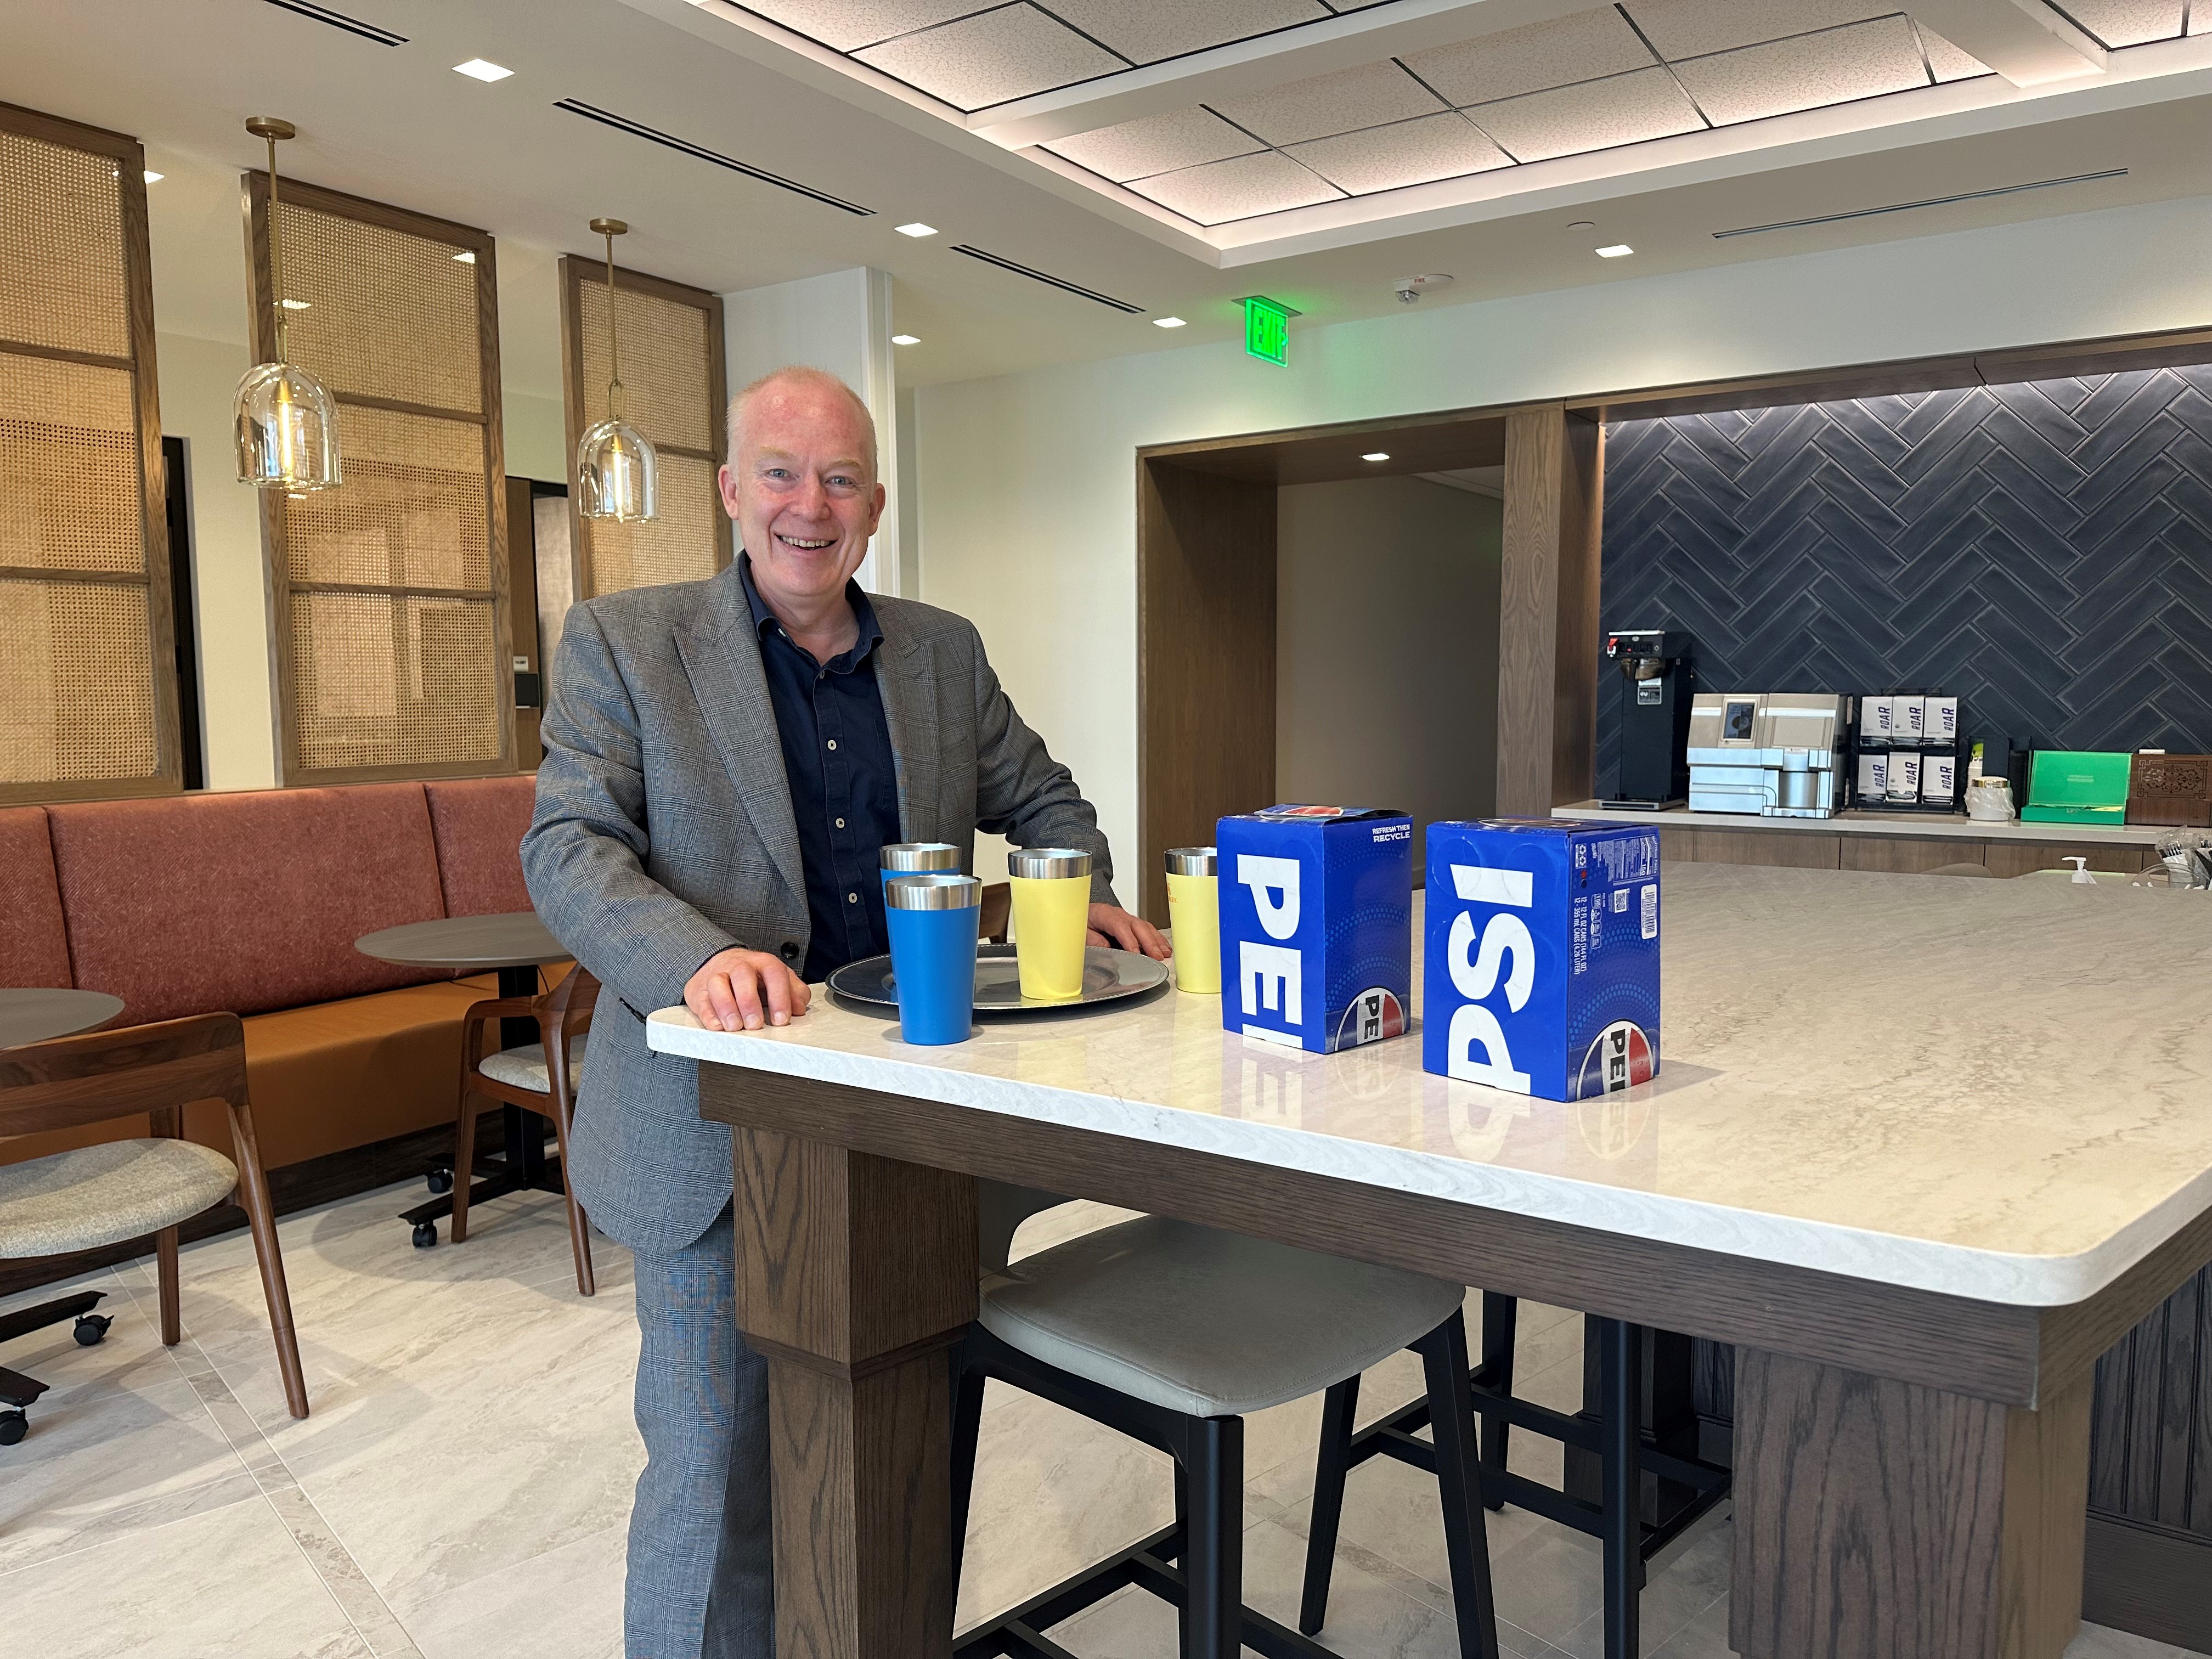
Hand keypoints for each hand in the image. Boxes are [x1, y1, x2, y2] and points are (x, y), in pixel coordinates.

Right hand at [684, 948, 811, 1031]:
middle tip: (755, 1024)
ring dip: (726, 1007)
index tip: (781, 1019)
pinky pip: (701, 1000)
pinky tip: (718, 1026)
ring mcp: (716, 976)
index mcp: (763, 962)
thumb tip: (800, 1009)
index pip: (774, 973)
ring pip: (717, 984)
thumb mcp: (777, 980)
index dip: (779, 997)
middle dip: (749, 1002)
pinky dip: (709, 1014)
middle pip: (743, 976)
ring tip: (735, 1026)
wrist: (719, 962)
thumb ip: (794, 992)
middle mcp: (738, 965)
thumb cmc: (754, 977)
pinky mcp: (699, 990)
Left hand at [1087, 903, 1170, 959]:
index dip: (1129, 940)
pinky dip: (1158, 939)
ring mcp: (1128, 918)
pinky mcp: (1133, 924)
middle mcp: (1119, 914)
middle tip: (1157, 957)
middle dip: (1149, 942)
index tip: (1135, 953)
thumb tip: (1106, 947)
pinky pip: (1148, 929)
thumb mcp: (1081, 931)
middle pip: (1138, 926)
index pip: (1120, 926)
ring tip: (1165, 954)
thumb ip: (1092, 939)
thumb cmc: (1082, 921)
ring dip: (1157, 941)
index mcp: (1104, 914)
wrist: (1082, 911)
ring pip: (1146, 927)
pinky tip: (1164, 948)